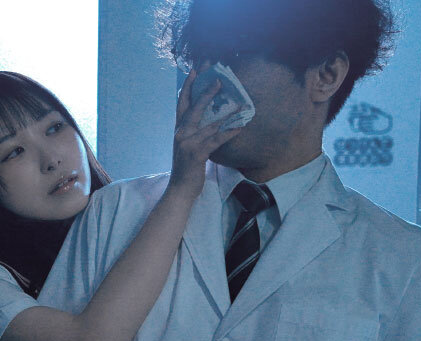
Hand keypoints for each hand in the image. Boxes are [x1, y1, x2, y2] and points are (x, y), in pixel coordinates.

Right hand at [169, 61, 242, 196]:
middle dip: (206, 91)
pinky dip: (229, 133)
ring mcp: (188, 143)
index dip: (188, 86)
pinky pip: (217, 140)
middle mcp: (181, 133)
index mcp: (178, 130)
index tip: (195, 70)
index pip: (181, 103)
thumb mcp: (187, 146)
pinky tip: (241, 127)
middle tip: (218, 78)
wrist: (180, 189)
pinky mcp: (197, 154)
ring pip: (210, 124)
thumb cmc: (186, 168)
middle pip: (194, 108)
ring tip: (242, 104)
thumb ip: (194, 132)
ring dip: (227, 114)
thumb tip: (210, 120)